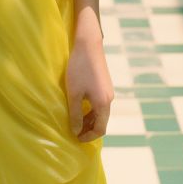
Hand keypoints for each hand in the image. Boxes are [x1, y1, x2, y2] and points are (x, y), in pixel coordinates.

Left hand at [66, 12, 113, 140]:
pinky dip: (90, 110)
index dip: (89, 137)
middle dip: (88, 129)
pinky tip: (78, 107)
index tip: (76, 139)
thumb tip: (75, 131)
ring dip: (88, 119)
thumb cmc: (79, 69)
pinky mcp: (104, 85)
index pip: (101, 129)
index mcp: (103, 103)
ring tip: (73, 121)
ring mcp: (108, 91)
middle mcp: (109, 99)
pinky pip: (99, 104)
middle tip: (72, 132)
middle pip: (101, 122)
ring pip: (100, 112)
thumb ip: (75, 114)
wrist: (88, 44)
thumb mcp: (74, 94)